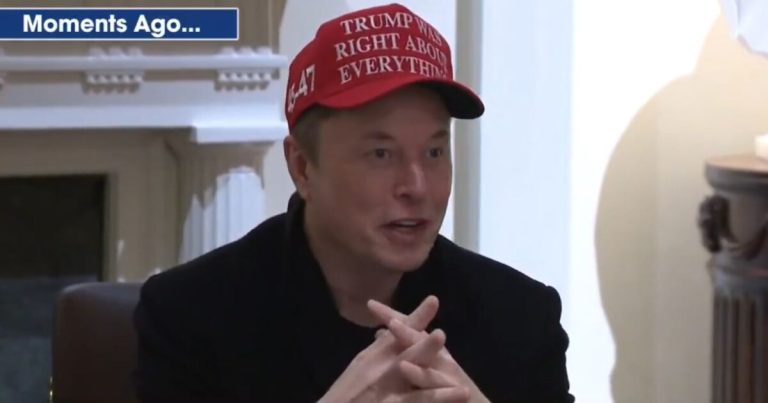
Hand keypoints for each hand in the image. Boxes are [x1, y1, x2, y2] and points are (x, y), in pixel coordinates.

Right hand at [319, 297, 468, 402]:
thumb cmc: (344, 393)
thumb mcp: (360, 367)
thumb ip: (379, 349)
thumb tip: (389, 331)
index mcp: (372, 358)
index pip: (397, 334)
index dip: (416, 319)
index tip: (433, 301)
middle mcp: (377, 374)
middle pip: (405, 359)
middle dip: (424, 348)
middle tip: (441, 335)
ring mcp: (383, 395)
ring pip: (411, 393)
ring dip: (436, 391)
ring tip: (462, 390)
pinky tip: (453, 401)